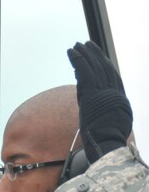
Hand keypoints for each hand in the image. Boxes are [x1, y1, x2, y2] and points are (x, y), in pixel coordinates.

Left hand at [67, 41, 131, 161]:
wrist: (107, 146)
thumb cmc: (105, 143)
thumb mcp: (108, 126)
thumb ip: (102, 114)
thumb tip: (92, 112)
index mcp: (119, 100)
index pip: (112, 78)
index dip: (104, 66)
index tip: (97, 58)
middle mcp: (114, 93)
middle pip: (104, 68)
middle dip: (95, 56)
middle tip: (86, 45)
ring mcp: (105, 93)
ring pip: (94, 67)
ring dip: (85, 54)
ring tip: (76, 45)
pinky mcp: (93, 94)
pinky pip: (85, 72)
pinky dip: (79, 61)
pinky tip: (73, 53)